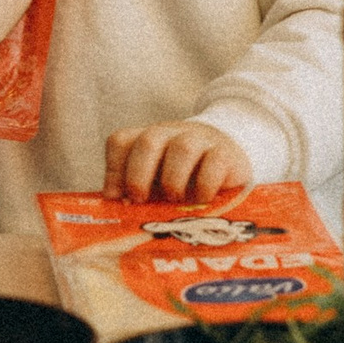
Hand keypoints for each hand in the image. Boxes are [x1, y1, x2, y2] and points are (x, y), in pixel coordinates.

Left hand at [103, 122, 252, 203]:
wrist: (229, 159)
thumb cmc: (185, 177)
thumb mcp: (157, 182)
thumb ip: (137, 192)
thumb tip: (118, 208)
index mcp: (147, 141)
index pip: (121, 142)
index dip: (114, 169)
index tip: (116, 197)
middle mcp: (171, 135)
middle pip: (148, 141)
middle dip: (138, 174)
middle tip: (140, 199)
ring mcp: (199, 140)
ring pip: (182, 148)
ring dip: (173, 179)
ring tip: (174, 199)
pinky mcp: (226, 153)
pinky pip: (214, 162)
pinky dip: (205, 185)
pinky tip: (202, 199)